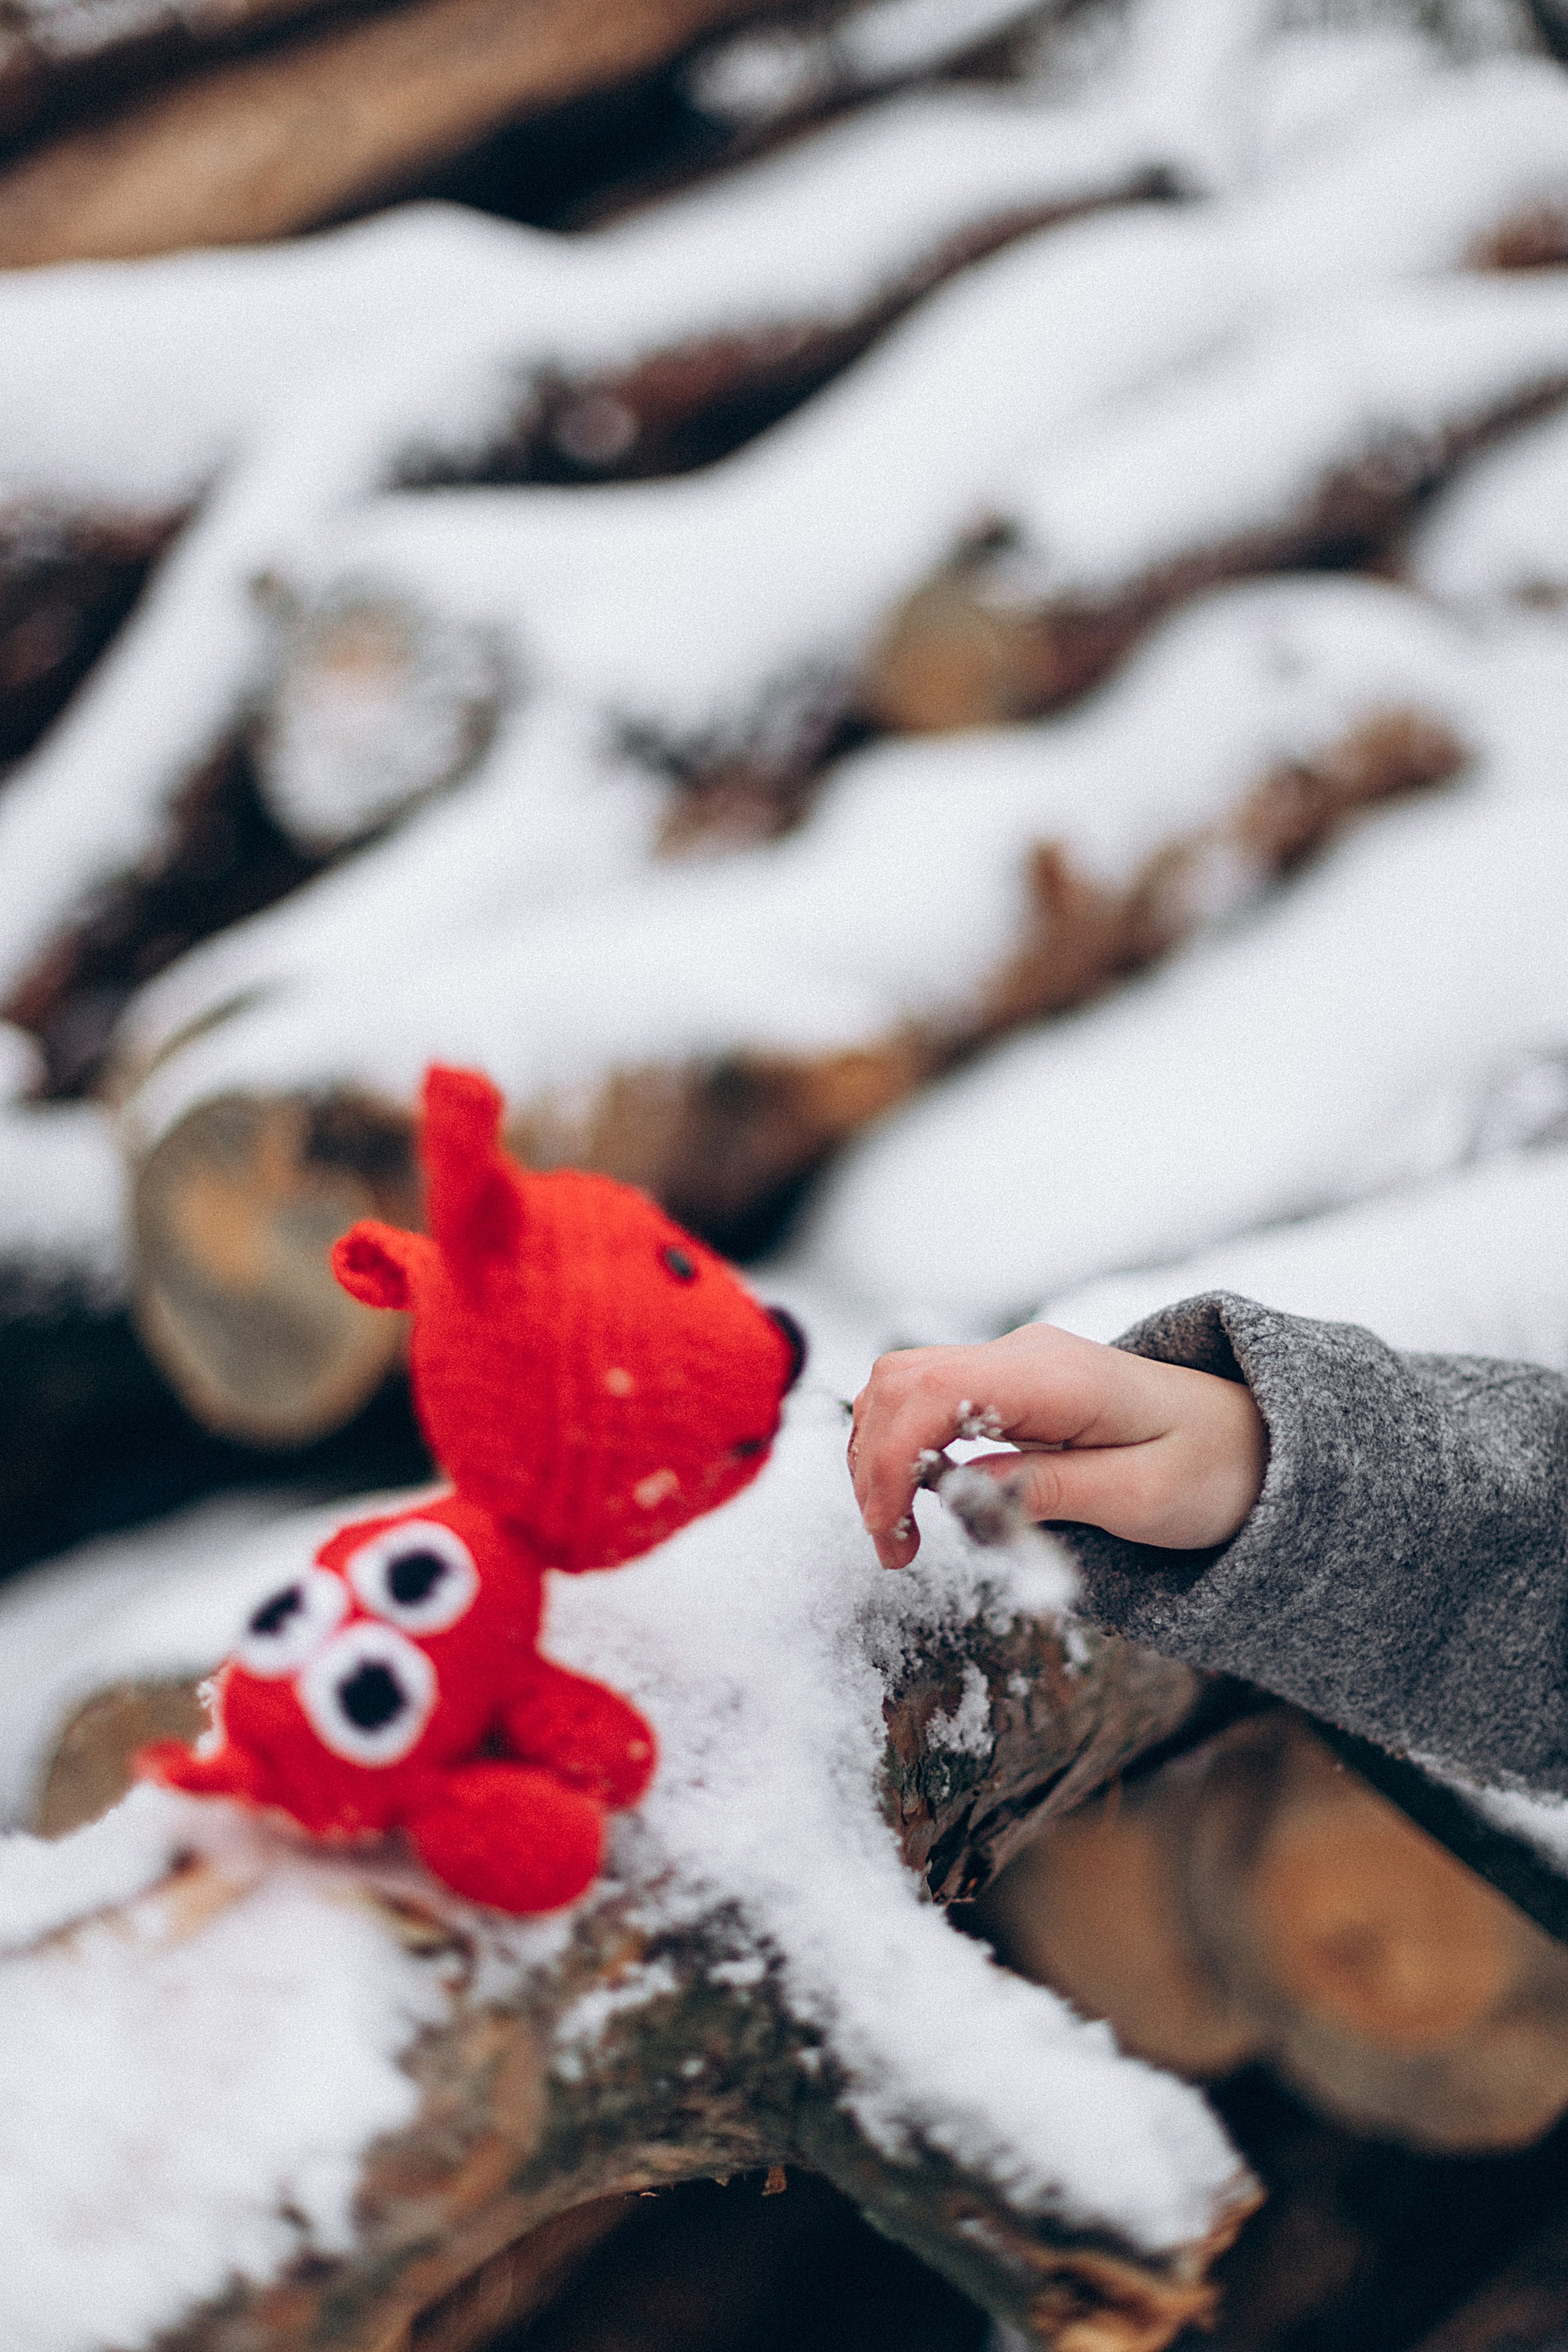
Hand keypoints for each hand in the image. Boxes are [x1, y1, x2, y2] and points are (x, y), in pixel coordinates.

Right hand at [848, 1322, 1266, 1568]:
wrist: (1258, 1441)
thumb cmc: (1214, 1470)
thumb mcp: (1143, 1497)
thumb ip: (1051, 1489)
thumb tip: (963, 1492)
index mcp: (1057, 1375)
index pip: (932, 1392)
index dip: (891, 1462)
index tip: (893, 1535)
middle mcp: (1025, 1353)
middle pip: (900, 1380)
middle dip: (874, 1464)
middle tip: (893, 1548)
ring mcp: (1015, 1364)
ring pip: (903, 1386)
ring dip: (883, 1455)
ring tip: (902, 1534)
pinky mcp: (1012, 1386)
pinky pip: (931, 1401)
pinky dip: (906, 1447)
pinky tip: (924, 1500)